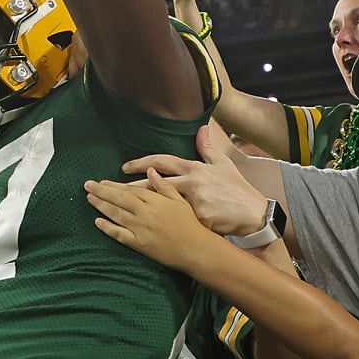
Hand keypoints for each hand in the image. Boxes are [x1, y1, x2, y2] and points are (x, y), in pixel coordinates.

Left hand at [86, 169, 241, 274]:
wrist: (196, 249)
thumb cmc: (190, 224)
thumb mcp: (180, 201)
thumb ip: (163, 186)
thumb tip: (150, 171)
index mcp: (155, 200)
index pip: (130, 190)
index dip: (114, 185)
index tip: (102, 181)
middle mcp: (145, 213)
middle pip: (119, 199)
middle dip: (101, 191)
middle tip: (87, 185)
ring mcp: (140, 228)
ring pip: (116, 214)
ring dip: (101, 205)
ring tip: (89, 198)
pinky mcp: (139, 244)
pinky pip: (119, 234)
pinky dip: (107, 228)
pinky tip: (97, 222)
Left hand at [121, 127, 270, 240]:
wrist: (254, 215)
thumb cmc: (238, 190)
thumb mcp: (224, 165)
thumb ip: (208, 148)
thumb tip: (201, 129)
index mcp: (194, 169)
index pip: (162, 162)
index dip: (141, 163)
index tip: (123, 168)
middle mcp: (191, 183)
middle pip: (151, 185)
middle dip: (126, 187)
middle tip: (104, 188)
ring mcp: (192, 203)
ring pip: (156, 205)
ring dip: (130, 207)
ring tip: (109, 208)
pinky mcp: (196, 220)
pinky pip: (172, 225)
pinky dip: (155, 227)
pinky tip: (133, 230)